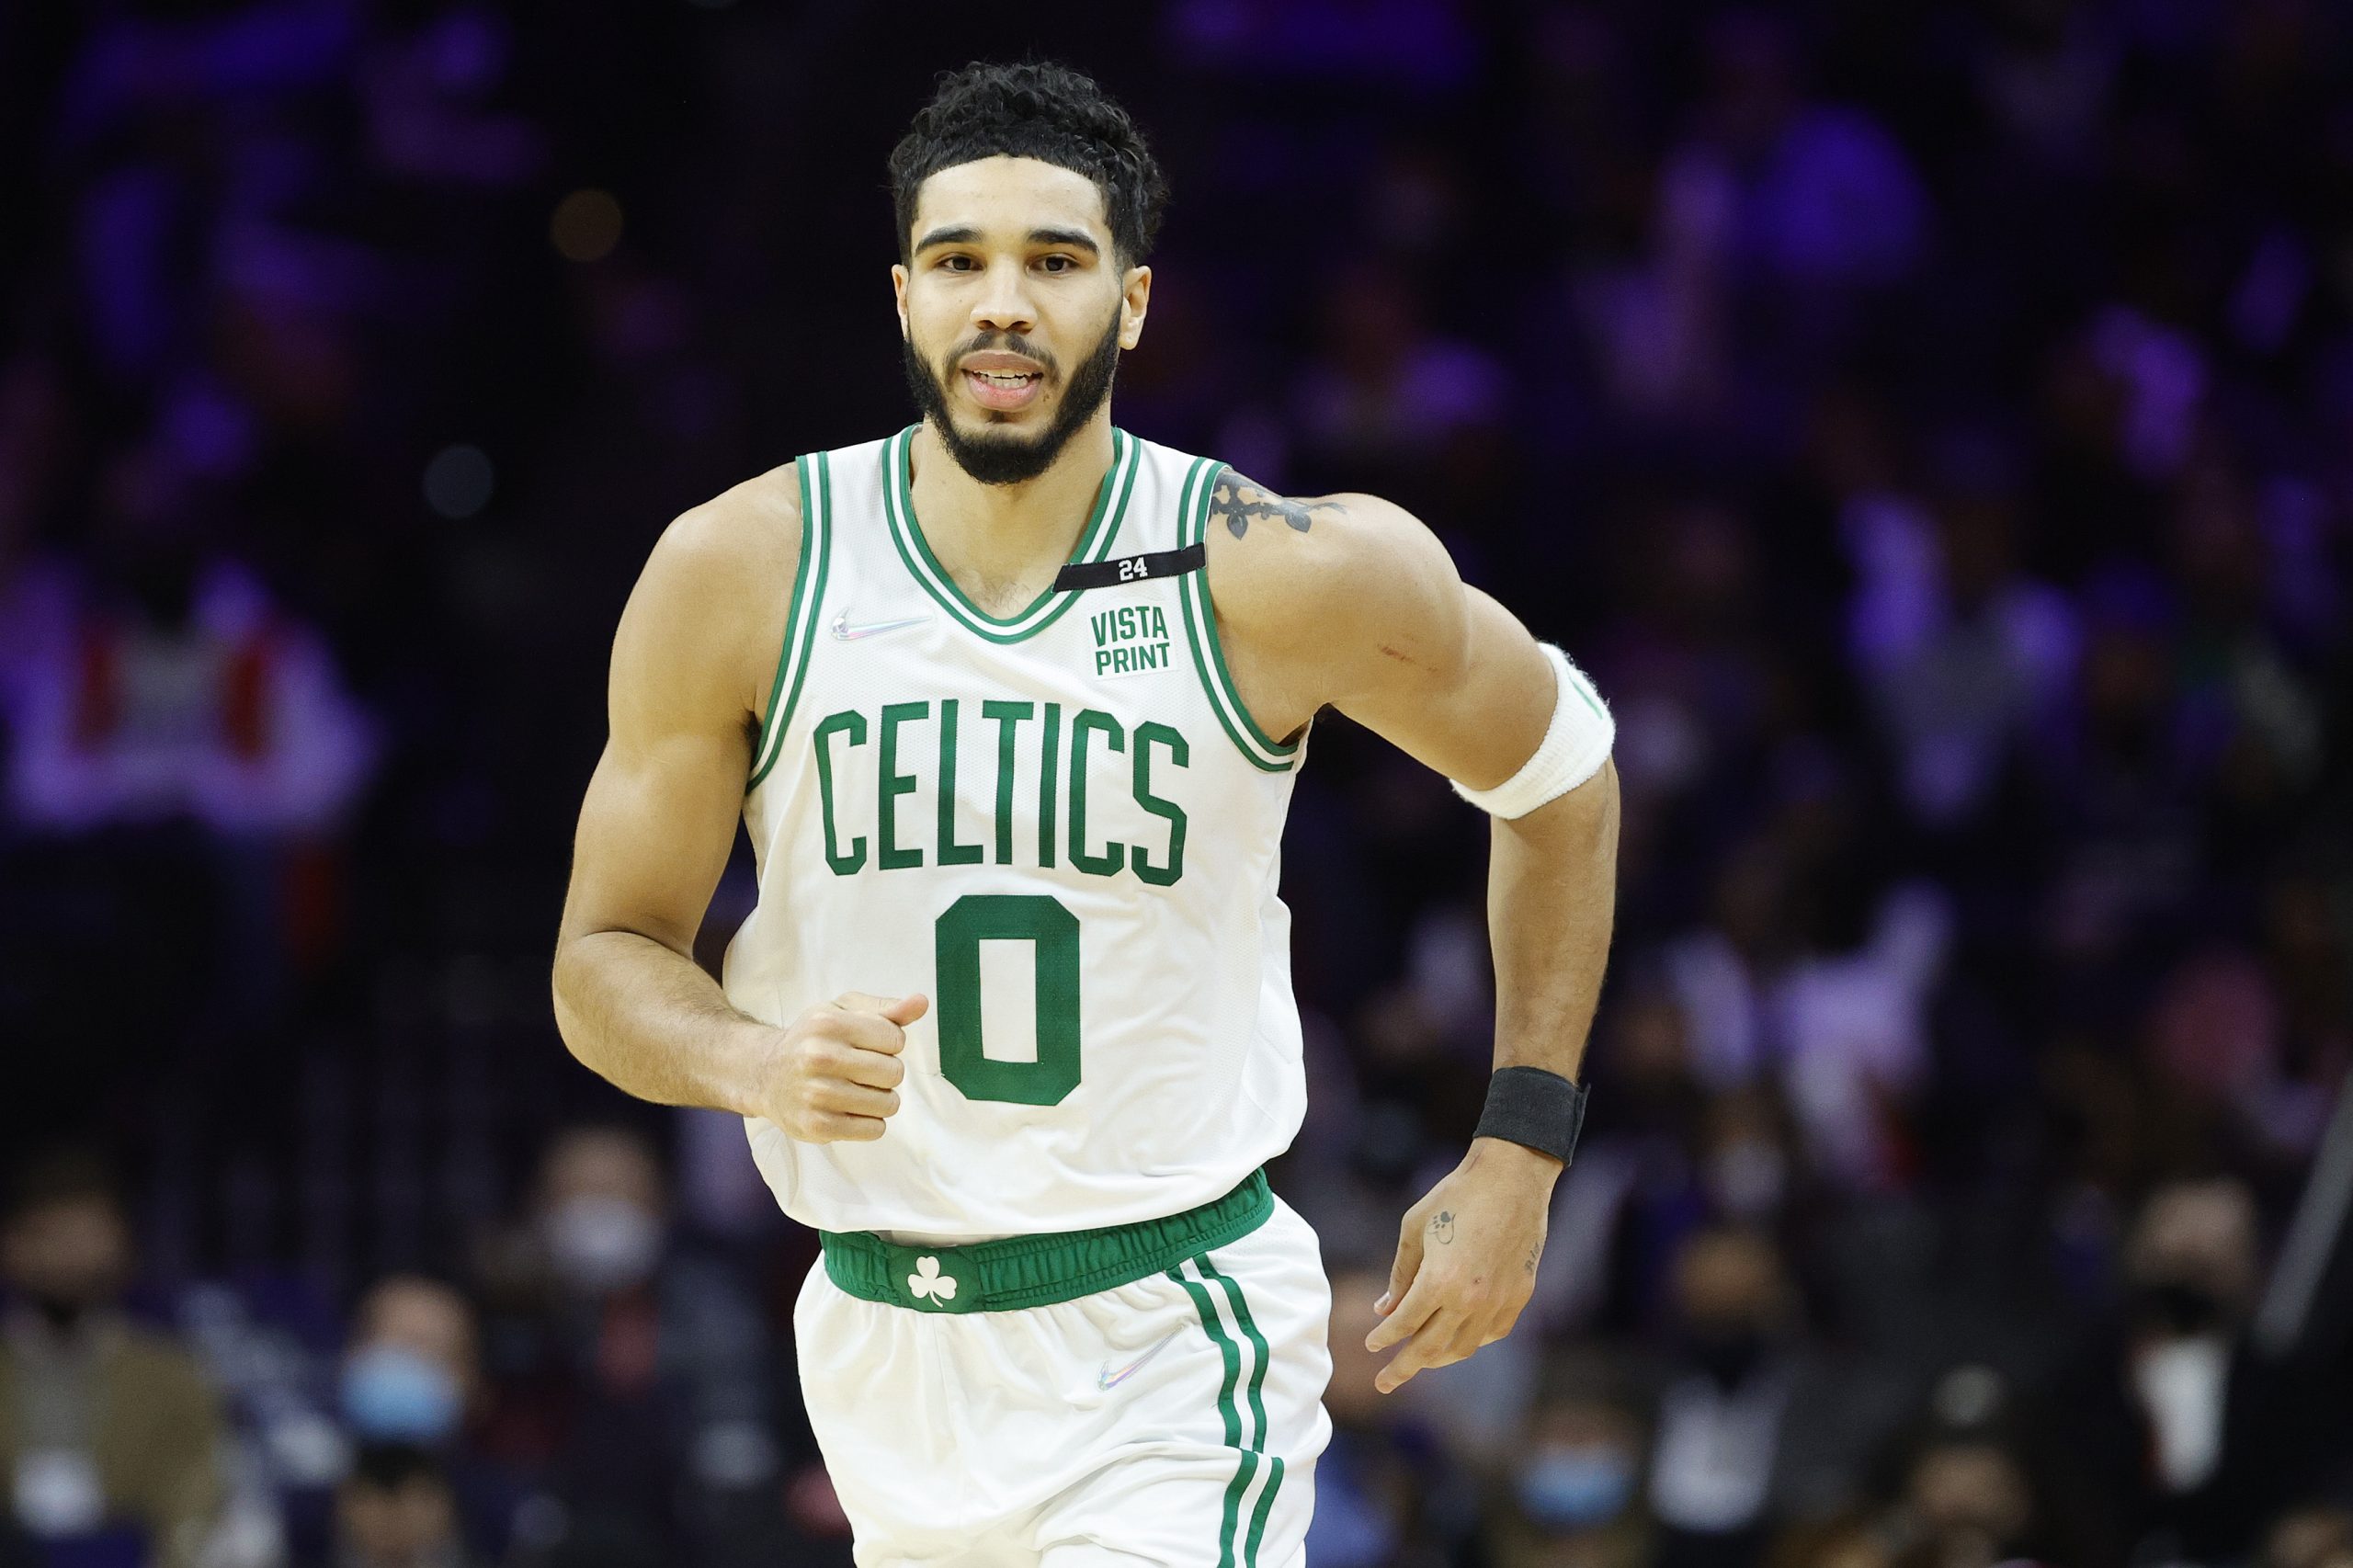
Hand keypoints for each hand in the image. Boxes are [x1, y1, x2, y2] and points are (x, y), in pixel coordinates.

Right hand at [759, 992, 927, 1142]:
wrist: (765, 1074)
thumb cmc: (813, 1038)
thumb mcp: (843, 1011)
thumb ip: (886, 1008)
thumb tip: (922, 1002)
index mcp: (829, 1023)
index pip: (896, 1039)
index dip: (889, 1044)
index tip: (869, 1046)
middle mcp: (820, 1057)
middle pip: (894, 1072)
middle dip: (886, 1072)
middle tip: (862, 1071)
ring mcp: (817, 1094)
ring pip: (888, 1104)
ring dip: (880, 1099)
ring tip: (857, 1090)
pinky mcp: (817, 1126)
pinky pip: (874, 1130)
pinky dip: (870, 1122)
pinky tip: (850, 1110)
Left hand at [1366, 1137, 1557, 1391]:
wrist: (1512, 1177)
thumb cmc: (1456, 1196)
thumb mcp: (1415, 1228)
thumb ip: (1401, 1274)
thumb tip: (1385, 1309)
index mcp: (1439, 1281)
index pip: (1405, 1324)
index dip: (1384, 1337)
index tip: (1370, 1346)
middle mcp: (1470, 1300)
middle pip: (1431, 1348)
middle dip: (1403, 1368)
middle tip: (1383, 1384)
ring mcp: (1498, 1300)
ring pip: (1464, 1347)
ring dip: (1437, 1359)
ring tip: (1419, 1362)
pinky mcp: (1520, 1295)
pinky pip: (1492, 1332)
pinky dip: (1471, 1341)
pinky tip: (1458, 1339)